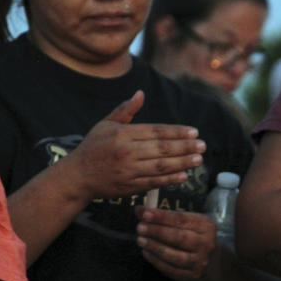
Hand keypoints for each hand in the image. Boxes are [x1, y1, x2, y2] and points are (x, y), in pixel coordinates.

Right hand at [67, 91, 205, 199]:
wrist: (77, 176)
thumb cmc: (93, 147)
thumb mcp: (105, 124)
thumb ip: (125, 110)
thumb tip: (140, 93)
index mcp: (122, 134)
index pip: (155, 131)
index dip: (176, 132)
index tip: (193, 131)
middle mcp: (126, 152)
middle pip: (161, 149)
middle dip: (185, 147)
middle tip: (202, 145)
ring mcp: (128, 171)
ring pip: (161, 166)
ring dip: (182, 163)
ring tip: (198, 159)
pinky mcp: (128, 187)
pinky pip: (153, 183)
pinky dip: (169, 180)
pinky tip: (183, 176)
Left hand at [135, 207, 217, 280]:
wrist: (211, 261)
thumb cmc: (193, 235)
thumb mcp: (184, 221)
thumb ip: (162, 216)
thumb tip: (139, 210)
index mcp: (205, 225)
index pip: (181, 219)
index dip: (162, 217)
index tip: (146, 214)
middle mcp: (205, 244)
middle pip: (179, 238)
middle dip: (157, 232)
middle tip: (140, 228)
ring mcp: (200, 261)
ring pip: (174, 256)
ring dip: (154, 247)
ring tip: (140, 240)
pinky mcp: (192, 275)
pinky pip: (171, 269)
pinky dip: (156, 261)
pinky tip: (146, 252)